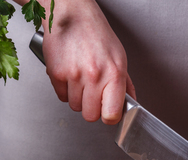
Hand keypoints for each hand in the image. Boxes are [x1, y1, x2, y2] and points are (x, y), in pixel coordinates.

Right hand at [40, 0, 135, 123]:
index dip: (109, 117)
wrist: (71, 14)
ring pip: (75, 107)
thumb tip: (131, 103)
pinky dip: (65, 90)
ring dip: (78, 98)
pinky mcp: (57, 74)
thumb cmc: (96, 33)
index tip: (108, 113)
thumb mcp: (119, 57)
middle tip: (93, 95)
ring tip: (81, 80)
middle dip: (92, 109)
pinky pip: (61, 96)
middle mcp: (95, 75)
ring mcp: (74, 75)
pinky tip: (70, 75)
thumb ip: (125, 84)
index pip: (112, 114)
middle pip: (90, 116)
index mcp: (114, 73)